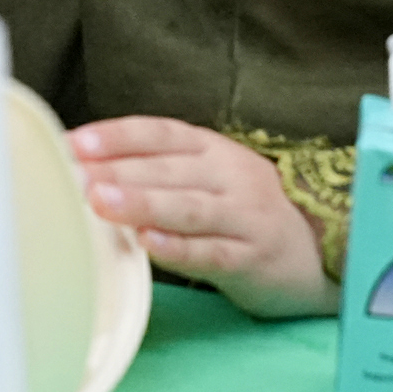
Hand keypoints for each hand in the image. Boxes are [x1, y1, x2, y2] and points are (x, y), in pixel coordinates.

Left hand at [70, 115, 339, 318]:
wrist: (318, 253)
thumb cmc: (242, 214)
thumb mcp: (206, 179)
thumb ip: (155, 173)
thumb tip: (84, 171)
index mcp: (212, 148)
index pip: (159, 133)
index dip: (116, 136)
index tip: (74, 143)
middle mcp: (230, 175)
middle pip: (168, 169)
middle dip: (117, 171)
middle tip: (74, 176)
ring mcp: (245, 216)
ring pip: (189, 207)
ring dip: (142, 203)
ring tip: (99, 203)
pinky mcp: (253, 258)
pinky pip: (213, 252)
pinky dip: (179, 249)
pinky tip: (148, 244)